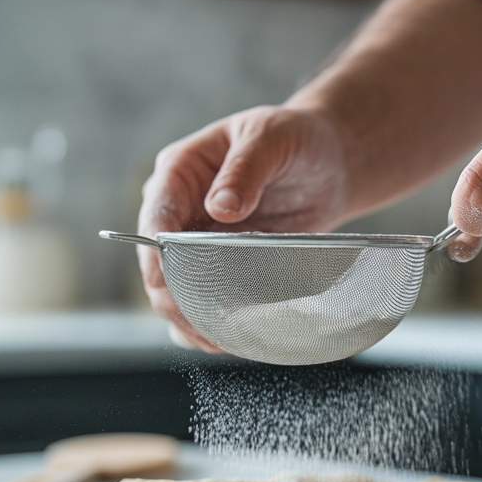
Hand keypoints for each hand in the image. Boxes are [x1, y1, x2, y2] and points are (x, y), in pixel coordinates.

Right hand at [137, 105, 348, 350]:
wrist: (325, 161)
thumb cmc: (294, 139)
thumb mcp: (271, 139)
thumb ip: (245, 170)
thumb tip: (220, 207)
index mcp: (180, 172)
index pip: (156, 219)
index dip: (159, 256)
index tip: (172, 284)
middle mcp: (180, 211)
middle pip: (159, 265)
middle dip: (175, 299)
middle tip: (205, 328)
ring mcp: (197, 242)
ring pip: (176, 291)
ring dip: (192, 319)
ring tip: (219, 342)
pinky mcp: (221, 265)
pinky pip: (205, 299)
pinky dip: (212, 321)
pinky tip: (227, 339)